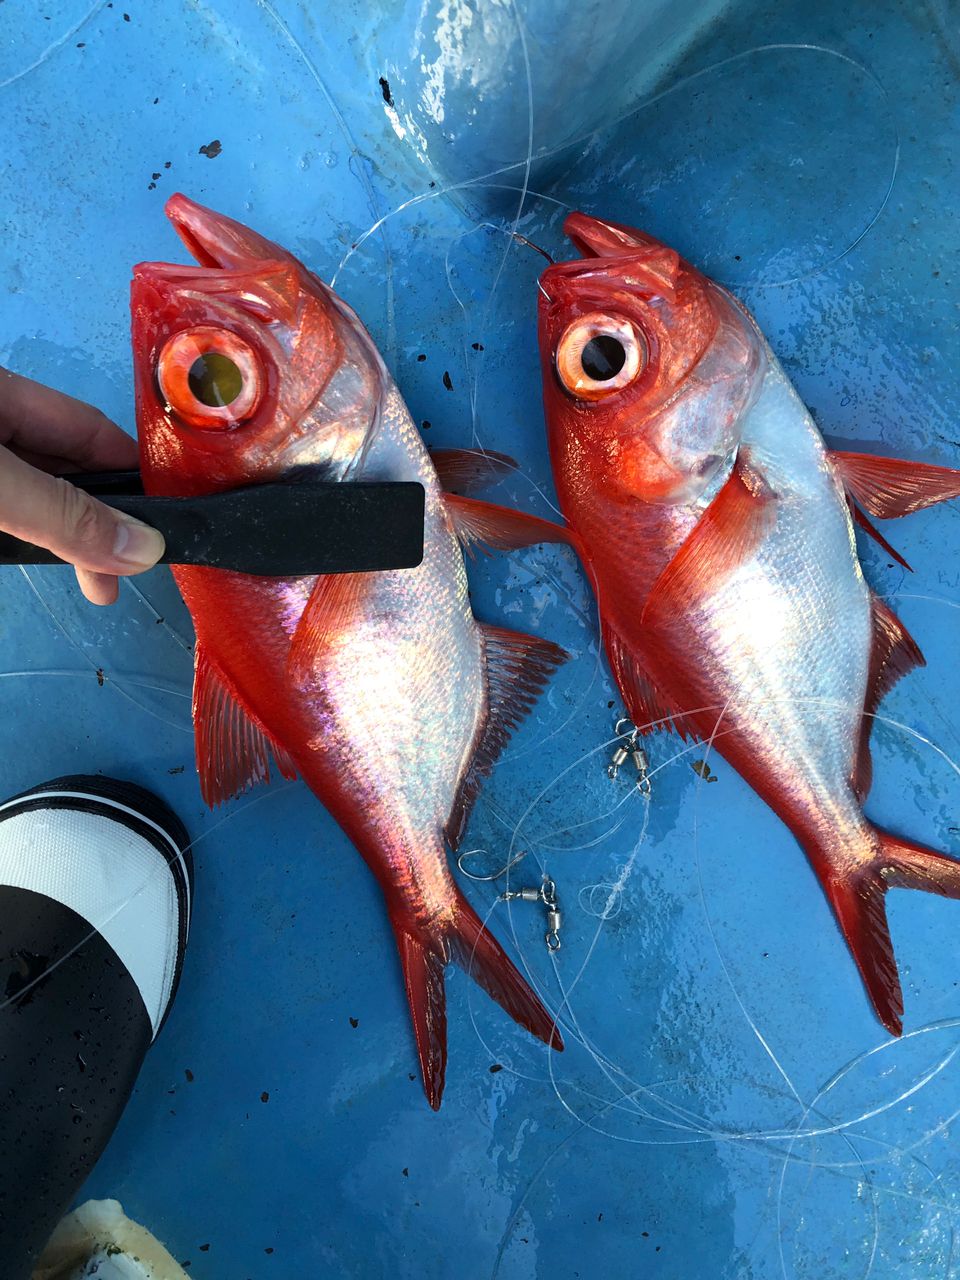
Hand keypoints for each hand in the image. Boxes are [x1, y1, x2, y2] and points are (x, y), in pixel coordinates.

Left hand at [0, 367, 164, 604]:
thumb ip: (62, 514)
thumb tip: (146, 548)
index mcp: (6, 393)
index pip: (94, 432)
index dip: (135, 476)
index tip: (168, 527)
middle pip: (66, 469)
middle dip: (98, 522)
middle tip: (117, 581)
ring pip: (33, 496)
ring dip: (60, 537)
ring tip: (92, 586)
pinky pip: (5, 512)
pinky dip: (19, 537)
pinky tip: (29, 556)